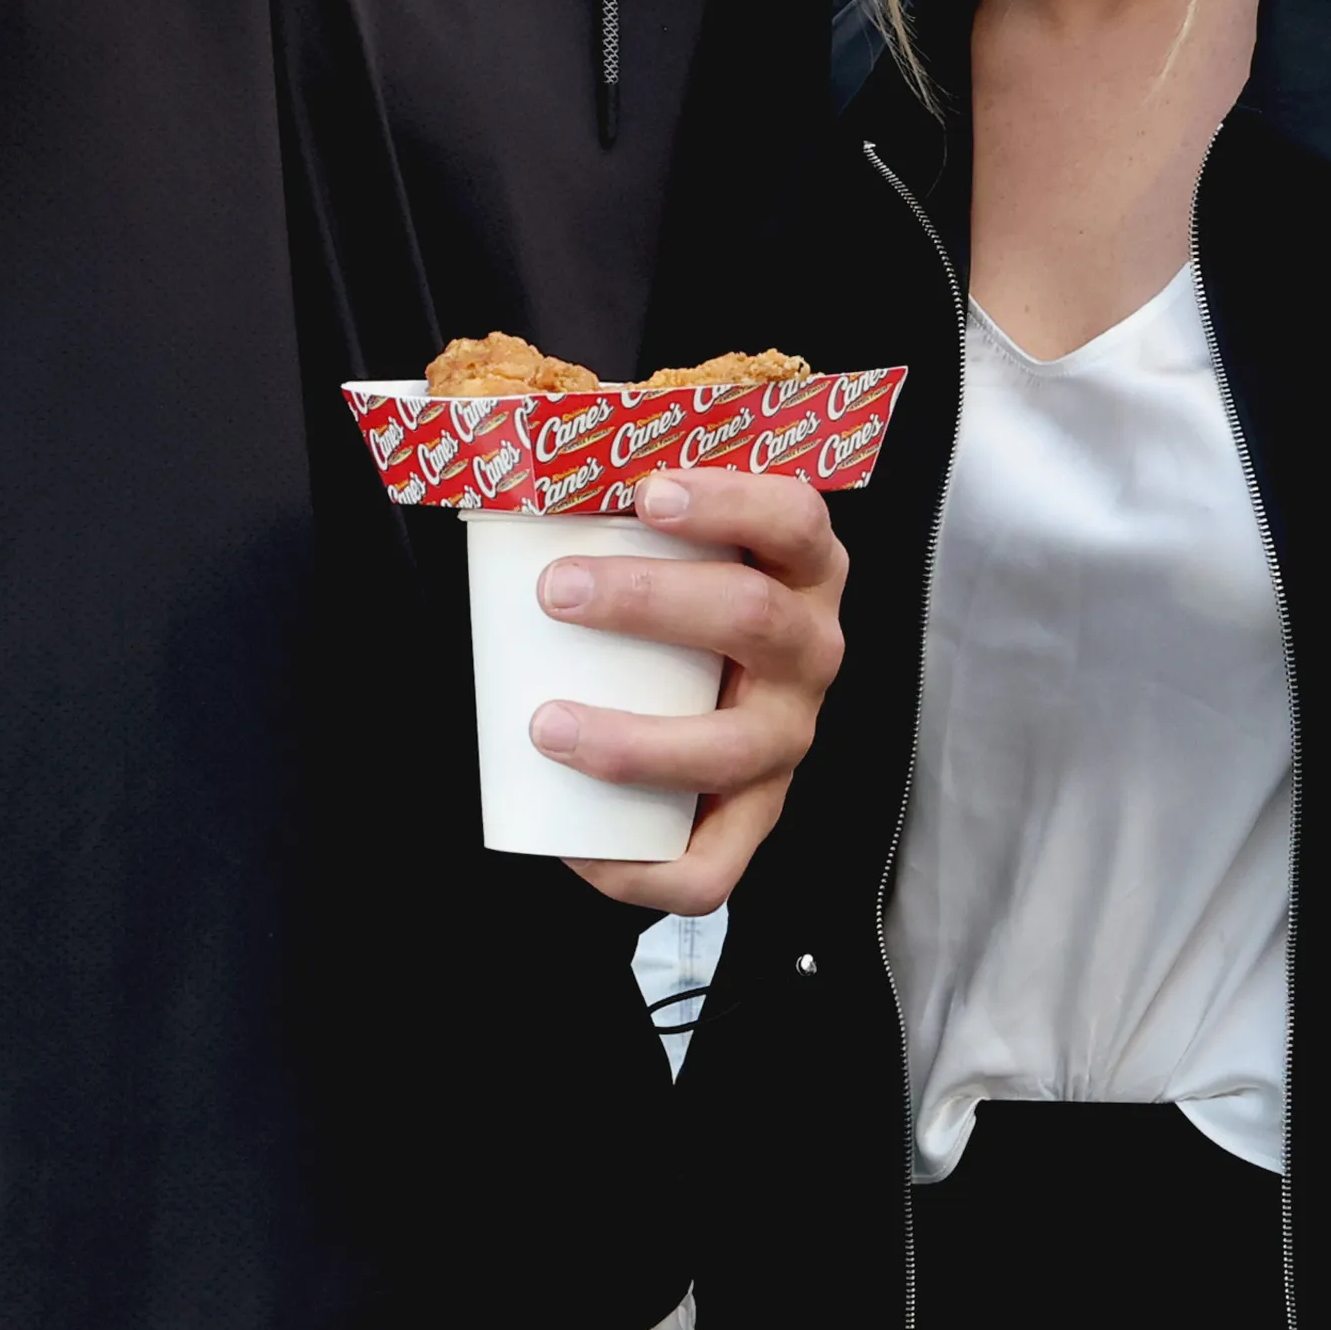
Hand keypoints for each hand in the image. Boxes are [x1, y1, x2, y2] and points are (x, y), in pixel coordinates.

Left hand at [528, 469, 846, 916]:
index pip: (794, 519)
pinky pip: (713, 867)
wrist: (719, 687)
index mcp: (802, 569)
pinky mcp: (757, 815)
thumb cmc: (681, 598)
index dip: (730, 503)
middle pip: (754, 620)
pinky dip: (639, 868)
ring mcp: (788, 740)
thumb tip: (519, 461)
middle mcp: (811, 652)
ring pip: (729, 750)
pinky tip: (576, 847)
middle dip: (648, 602)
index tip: (647, 495)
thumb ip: (623, 500)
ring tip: (548, 724)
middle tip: (555, 591)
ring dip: (633, 742)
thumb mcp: (679, 542)